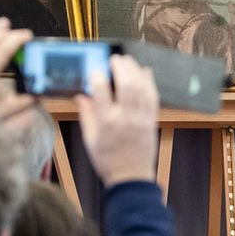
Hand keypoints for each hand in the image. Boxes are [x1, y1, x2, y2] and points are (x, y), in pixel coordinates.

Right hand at [76, 56, 159, 186]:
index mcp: (106, 124)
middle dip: (121, 68)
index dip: (97, 77)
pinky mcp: (152, 121)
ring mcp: (141, 119)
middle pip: (125, 86)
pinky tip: (145, 72)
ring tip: (128, 61)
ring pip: (141, 89)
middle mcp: (125, 119)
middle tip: (115, 58)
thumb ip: (87, 115)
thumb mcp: (90, 139)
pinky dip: (150, 83)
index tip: (95, 70)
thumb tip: (81, 95)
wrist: (131, 177)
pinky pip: (153, 98)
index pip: (101, 93)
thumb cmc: (107, 160)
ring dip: (135, 71)